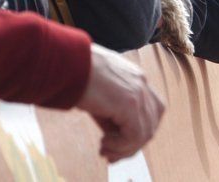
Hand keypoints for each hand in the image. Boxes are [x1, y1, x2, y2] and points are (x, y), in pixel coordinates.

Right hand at [75, 44, 164, 162]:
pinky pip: (134, 136)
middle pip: (151, 123)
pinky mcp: (129, 102)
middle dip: (132, 145)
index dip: (137, 132)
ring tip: (105, 151)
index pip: (152, 110)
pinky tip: (104, 143)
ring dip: (125, 149)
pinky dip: (121, 146)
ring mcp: (138, 92)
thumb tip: (116, 140)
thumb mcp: (100, 96)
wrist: (66, 62)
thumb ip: (113, 114)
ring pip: (145, 133)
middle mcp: (142, 83)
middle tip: (111, 155)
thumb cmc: (76, 75)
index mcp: (136, 78)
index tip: (116, 144)